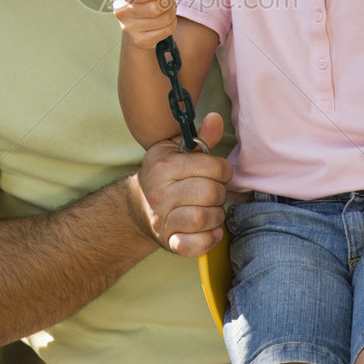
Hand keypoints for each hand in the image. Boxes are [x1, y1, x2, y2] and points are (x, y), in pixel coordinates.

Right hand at [113, 0, 176, 49]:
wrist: (137, 28)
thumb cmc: (145, 1)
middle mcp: (121, 10)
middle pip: (157, 6)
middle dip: (169, 1)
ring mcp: (128, 27)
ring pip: (163, 18)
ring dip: (172, 12)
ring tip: (169, 9)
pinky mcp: (139, 40)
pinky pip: (165, 30)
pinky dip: (171, 24)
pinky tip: (166, 21)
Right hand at [128, 113, 230, 256]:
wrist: (139, 205)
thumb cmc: (166, 174)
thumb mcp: (178, 151)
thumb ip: (201, 138)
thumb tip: (216, 118)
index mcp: (164, 165)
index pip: (214, 167)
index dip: (224, 170)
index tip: (218, 173)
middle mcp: (159, 192)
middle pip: (212, 193)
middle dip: (220, 193)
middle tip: (214, 192)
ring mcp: (162, 219)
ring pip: (206, 218)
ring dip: (217, 215)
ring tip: (211, 209)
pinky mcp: (168, 241)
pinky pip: (196, 245)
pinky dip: (209, 238)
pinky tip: (210, 229)